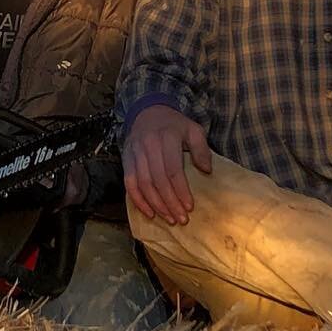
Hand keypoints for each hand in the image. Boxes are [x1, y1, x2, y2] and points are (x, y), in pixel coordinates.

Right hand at [121, 105, 211, 226]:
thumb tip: (206, 170)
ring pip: (143, 184)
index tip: (190, 207)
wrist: (148, 111)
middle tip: (180, 219)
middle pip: (157, 180)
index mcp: (167, 137)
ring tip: (168, 219)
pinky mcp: (126, 159)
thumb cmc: (174, 125)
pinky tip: (149, 213)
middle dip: (170, 203)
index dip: (181, 191)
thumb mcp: (193, 129)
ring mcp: (134, 153)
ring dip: (156, 205)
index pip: (172, 169)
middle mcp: (148, 145)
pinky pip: (129, 183)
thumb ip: (201, 148)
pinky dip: (138, 200)